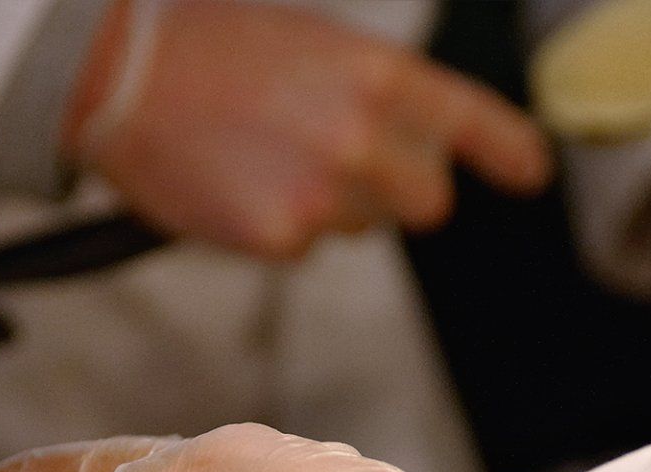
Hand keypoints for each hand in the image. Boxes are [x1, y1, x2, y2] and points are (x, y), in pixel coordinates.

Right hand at [63, 0, 550, 259]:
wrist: (120, 77)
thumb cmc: (211, 47)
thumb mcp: (317, 46)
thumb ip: (377, 94)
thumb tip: (414, 139)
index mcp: (383, 78)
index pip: (472, 123)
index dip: (509, 151)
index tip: (530, 173)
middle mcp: (367, 140)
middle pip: (427, 202)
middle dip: (396, 191)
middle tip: (340, 162)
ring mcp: (325, 196)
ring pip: (359, 227)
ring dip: (328, 204)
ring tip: (265, 154)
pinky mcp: (279, 237)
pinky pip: (300, 246)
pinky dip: (274, 225)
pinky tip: (237, 182)